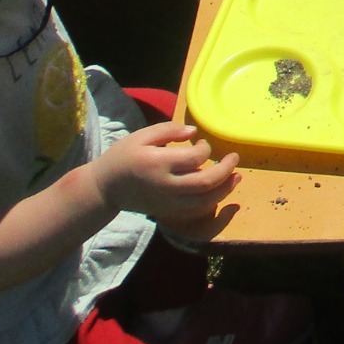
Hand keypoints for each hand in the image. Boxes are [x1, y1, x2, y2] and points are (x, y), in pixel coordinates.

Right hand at [91, 122, 240, 222]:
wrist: (106, 188)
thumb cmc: (123, 157)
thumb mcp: (141, 136)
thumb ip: (168, 130)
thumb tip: (194, 132)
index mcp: (158, 163)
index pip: (194, 158)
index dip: (206, 149)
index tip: (204, 144)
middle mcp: (166, 185)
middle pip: (205, 183)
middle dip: (226, 171)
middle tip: (235, 159)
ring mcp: (168, 202)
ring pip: (205, 201)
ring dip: (225, 189)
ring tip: (237, 177)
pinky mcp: (169, 212)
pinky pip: (196, 211)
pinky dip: (212, 202)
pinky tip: (219, 191)